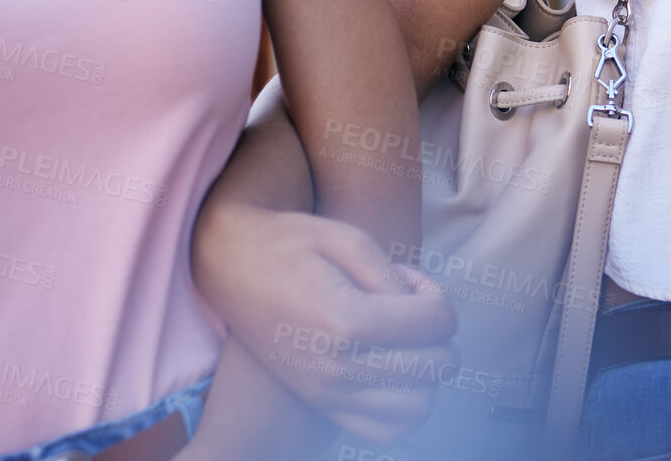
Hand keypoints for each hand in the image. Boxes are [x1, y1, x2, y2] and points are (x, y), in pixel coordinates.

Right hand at [193, 202, 457, 443]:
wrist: (231, 266)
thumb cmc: (291, 243)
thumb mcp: (348, 238)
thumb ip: (394, 278)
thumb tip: (424, 312)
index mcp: (345, 321)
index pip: (435, 323)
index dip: (436, 295)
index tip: (411, 281)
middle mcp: (337, 368)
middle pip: (435, 367)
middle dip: (439, 332)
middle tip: (410, 305)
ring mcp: (327, 394)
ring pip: (418, 407)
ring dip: (426, 372)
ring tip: (402, 339)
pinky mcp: (321, 406)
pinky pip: (386, 432)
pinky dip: (404, 407)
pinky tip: (393, 371)